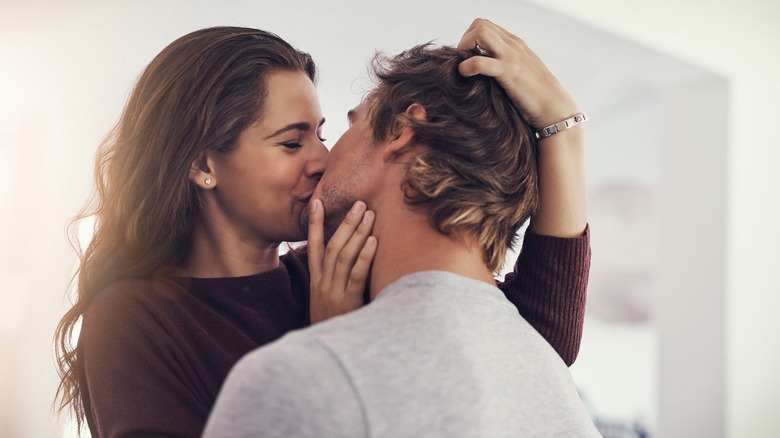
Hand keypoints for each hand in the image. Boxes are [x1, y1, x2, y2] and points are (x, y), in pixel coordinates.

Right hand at [307, 199, 376, 323]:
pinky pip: (357, 275)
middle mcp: (322, 283)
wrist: (327, 355)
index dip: (314, 223)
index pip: (313, 246)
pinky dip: (364, 256)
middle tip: (359, 203)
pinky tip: (373, 241)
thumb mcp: (326, 304)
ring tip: (369, 214)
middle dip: (346, 223)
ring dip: (357, 233)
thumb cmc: (333, 327)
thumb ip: (332, 284)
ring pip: (344, 255)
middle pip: (333, 246)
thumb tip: (344, 264)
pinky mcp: (348, 302)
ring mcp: (334, 292)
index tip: (316, 202)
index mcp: (316, 281)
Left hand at [457, 18, 579, 128]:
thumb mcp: (520, 71)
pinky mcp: (509, 72)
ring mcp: (511, 57)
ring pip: (480, 33)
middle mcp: (513, 45)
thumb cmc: (536, 95)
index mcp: (515, 44)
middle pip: (480, 24)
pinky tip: (466, 76)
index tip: (468, 57)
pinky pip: (480, 62)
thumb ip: (505, 64)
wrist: (554, 107)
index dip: (471, 38)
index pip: (486, 25)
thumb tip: (484, 67)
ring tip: (464, 66)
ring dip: (465, 47)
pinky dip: (466, 67)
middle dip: (465, 40)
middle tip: (464, 61)